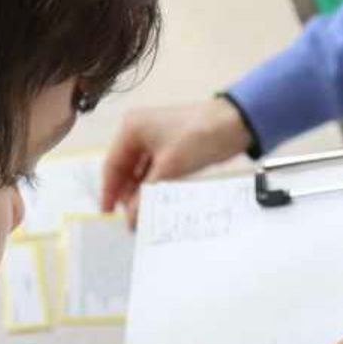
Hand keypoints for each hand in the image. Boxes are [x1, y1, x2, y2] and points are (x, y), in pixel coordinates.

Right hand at [100, 98, 252, 225]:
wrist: (234, 124)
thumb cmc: (197, 136)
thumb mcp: (168, 168)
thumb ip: (146, 195)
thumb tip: (131, 220)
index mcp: (131, 128)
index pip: (111, 164)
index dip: (109, 191)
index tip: (108, 214)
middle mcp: (139, 132)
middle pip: (125, 169)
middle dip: (127, 194)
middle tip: (130, 220)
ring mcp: (155, 140)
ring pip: (140, 173)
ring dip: (141, 193)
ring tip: (143, 216)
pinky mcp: (171, 149)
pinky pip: (155, 172)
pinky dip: (154, 187)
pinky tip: (156, 204)